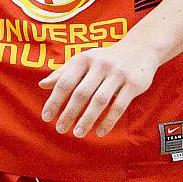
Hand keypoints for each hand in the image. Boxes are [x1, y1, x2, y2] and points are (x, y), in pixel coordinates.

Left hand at [38, 39, 157, 137]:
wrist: (140, 48)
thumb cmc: (105, 58)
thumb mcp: (84, 60)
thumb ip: (63, 72)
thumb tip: (42, 85)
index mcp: (84, 59)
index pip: (65, 82)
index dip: (54, 101)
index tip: (46, 117)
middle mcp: (100, 65)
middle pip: (81, 93)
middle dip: (69, 113)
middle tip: (60, 129)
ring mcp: (118, 74)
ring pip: (99, 101)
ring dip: (87, 119)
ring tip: (78, 133)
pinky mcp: (133, 84)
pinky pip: (119, 106)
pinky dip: (108, 121)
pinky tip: (100, 132)